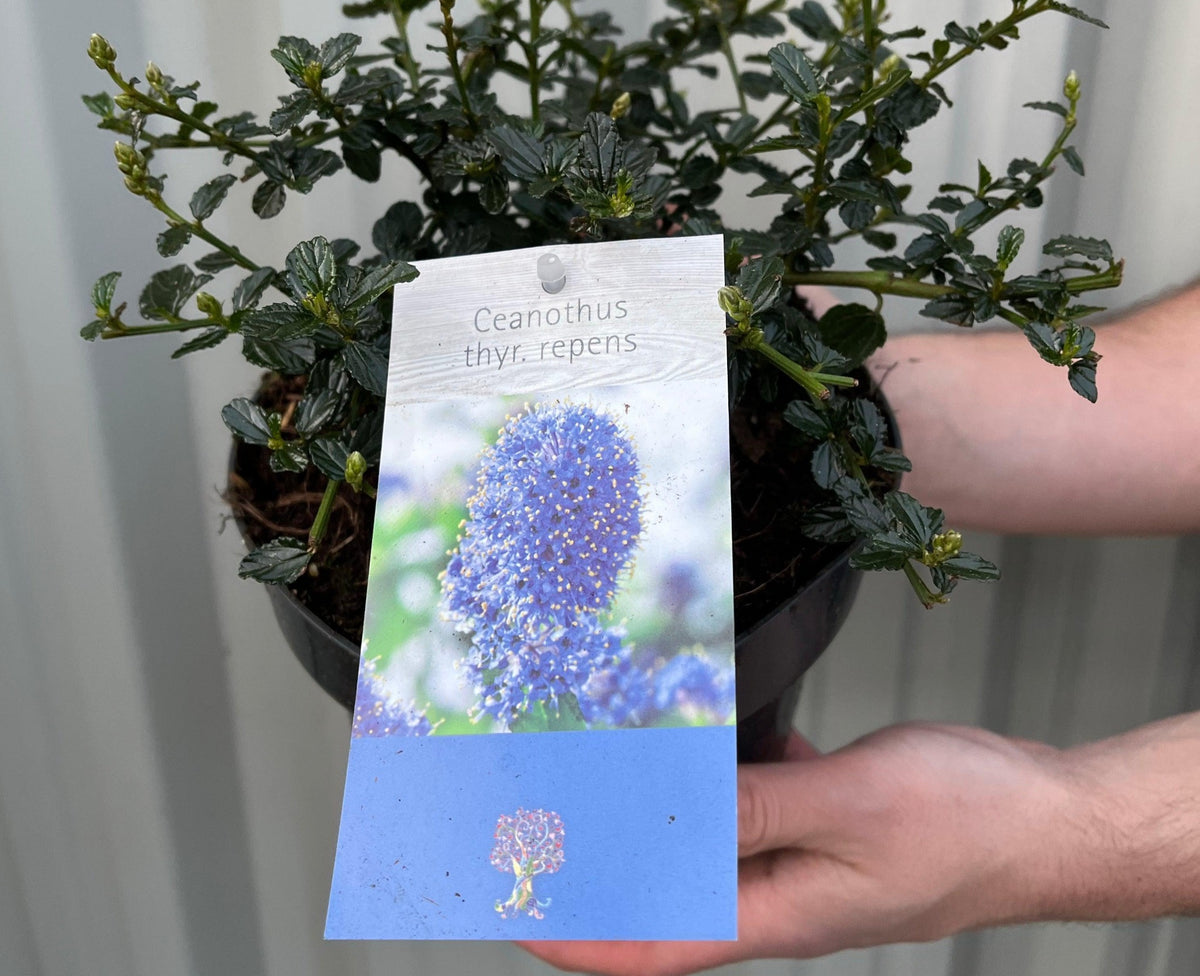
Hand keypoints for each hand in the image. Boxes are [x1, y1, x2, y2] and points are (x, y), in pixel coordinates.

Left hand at [521, 724, 1074, 975]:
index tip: (511, 915)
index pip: (653, 943)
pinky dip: (711, 778)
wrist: (1047, 817)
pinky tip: (694, 735)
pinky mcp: (822, 819)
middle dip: (595, 872)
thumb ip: (756, 809)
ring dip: (650, 823)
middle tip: (529, 829)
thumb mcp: (850, 807)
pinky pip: (748, 803)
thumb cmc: (968, 824)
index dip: (578, 937)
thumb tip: (668, 813)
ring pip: (703, 845)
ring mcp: (801, 856)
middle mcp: (780, 892)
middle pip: (664, 896)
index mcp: (780, 914)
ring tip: (593, 778)